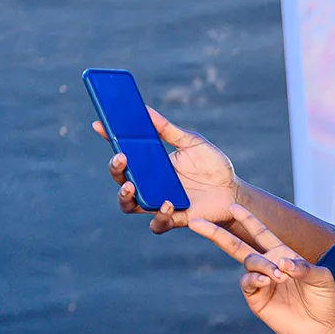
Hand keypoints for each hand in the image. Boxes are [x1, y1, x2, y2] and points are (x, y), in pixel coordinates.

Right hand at [95, 107, 239, 232]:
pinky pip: (157, 223)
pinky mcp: (174, 218)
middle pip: (120, 179)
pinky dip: (159, 216)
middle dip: (115, 168)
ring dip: (125, 196)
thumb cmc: (213, 167)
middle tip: (121, 157)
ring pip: (128, 205)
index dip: (109, 139)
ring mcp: (159, 203)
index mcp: (151, 165)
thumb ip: (168, 130)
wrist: (234, 192)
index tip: (100, 124)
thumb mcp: (191, 143)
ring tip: (132, 185)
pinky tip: (169, 202)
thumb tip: (145, 109)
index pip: (124, 153)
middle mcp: (149, 185)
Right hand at [190, 205, 334, 333]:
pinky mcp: (257, 299)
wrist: (322, 328)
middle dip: (217, 233)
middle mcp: (267, 265)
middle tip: (197, 221)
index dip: (247, 219)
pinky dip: (254, 279)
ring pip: (249, 263)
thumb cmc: (325, 299)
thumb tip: (283, 262)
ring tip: (279, 276)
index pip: (260, 232)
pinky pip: (248, 284)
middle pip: (237, 245)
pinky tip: (267, 281)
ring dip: (262, 265)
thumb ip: (306, 267)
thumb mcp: (323, 278)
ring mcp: (260, 282)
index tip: (232, 206)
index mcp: (282, 254)